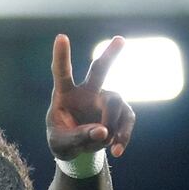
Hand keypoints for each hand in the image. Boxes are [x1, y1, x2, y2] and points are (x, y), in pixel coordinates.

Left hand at [46, 34, 135, 160]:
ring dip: (111, 125)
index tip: (61, 37)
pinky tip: (117, 150)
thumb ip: (79, 137)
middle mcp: (86, 92)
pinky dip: (123, 135)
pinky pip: (127, 119)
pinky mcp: (119, 112)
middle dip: (110, 55)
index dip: (61, 56)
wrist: (77, 151)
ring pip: (116, 102)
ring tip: (104, 143)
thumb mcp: (62, 144)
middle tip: (120, 39)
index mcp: (64, 95)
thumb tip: (104, 131)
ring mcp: (104, 100)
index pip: (62, 73)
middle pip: (99, 70)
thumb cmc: (62, 142)